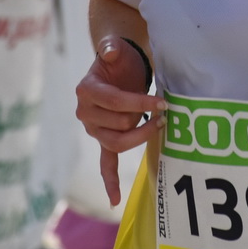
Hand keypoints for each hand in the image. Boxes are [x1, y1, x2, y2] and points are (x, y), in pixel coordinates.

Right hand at [75, 37, 163, 205]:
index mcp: (86, 91)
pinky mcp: (104, 139)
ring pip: (117, 143)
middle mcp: (85, 112)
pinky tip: (114, 200)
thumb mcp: (116, 48)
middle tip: (162, 109)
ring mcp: (94, 129)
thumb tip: (109, 52)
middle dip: (142, 117)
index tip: (162, 102)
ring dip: (139, 137)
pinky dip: (110, 181)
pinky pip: (106, 163)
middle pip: (119, 124)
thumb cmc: (119, 58)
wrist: (116, 65)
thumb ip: (111, 48)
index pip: (116, 102)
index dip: (141, 103)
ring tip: (158, 125)